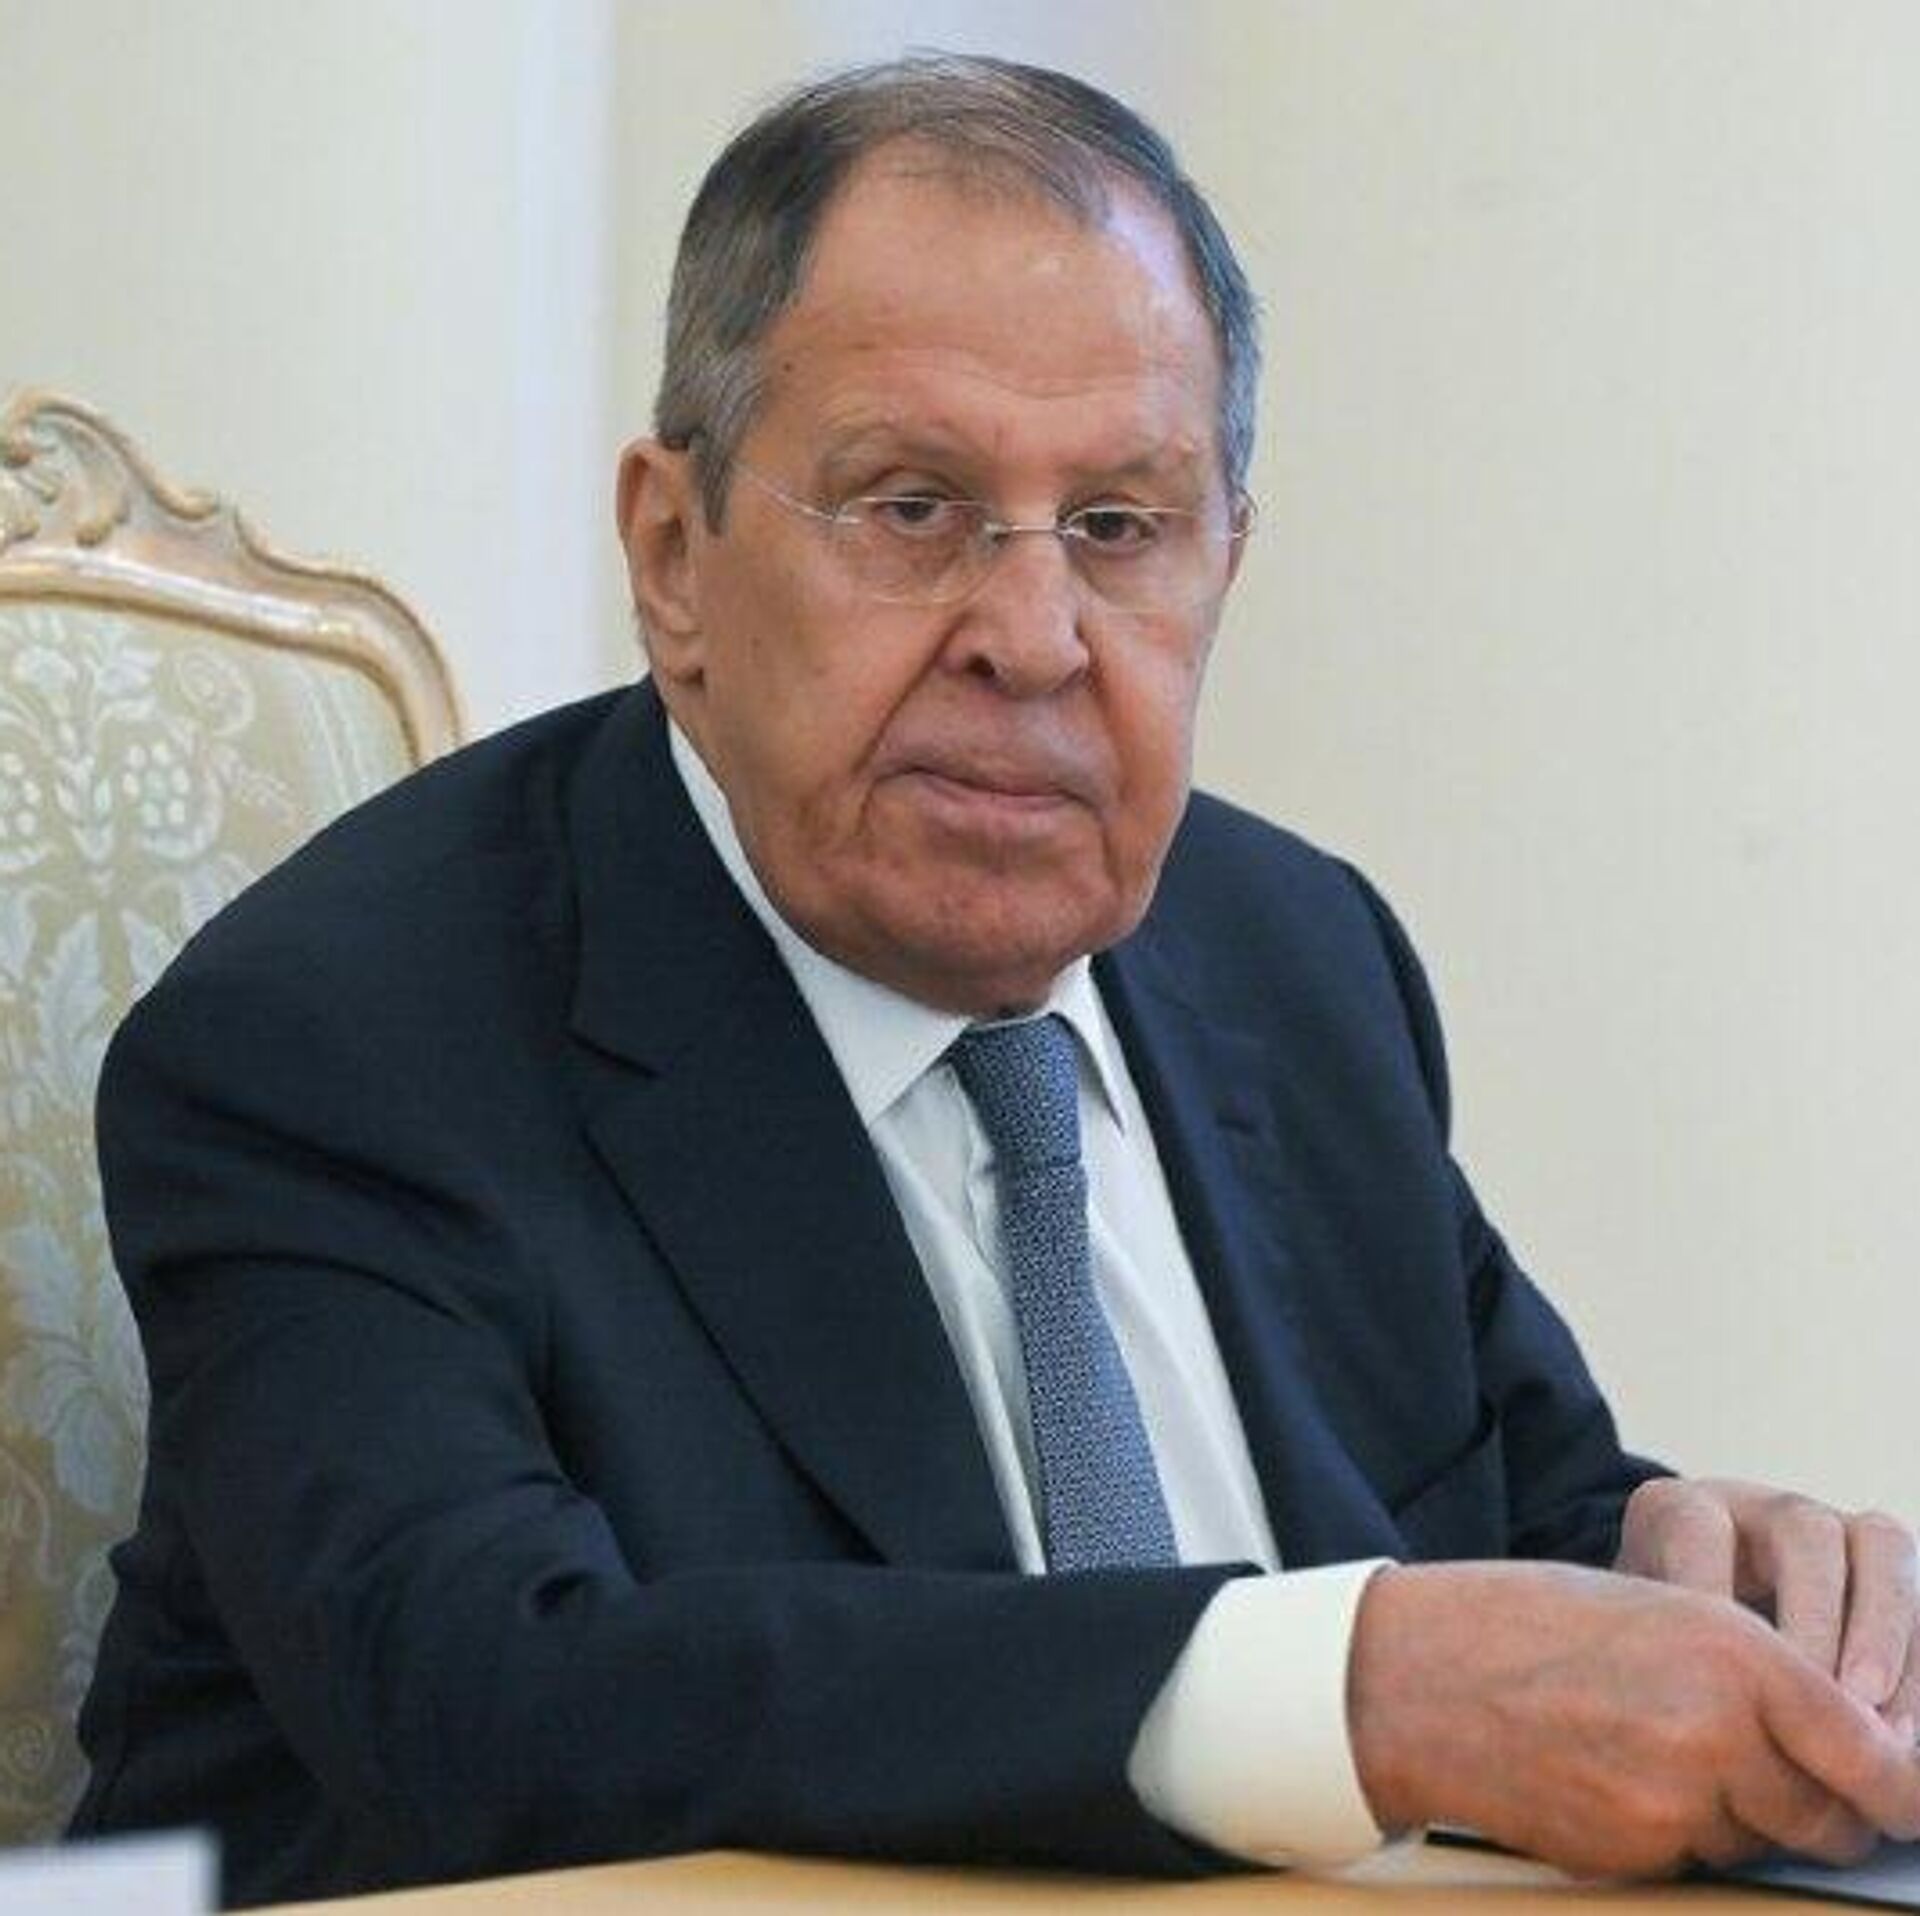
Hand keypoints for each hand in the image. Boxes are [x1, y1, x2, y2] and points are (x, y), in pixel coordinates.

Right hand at [1347, 1561, 1919, 1875]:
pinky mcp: (1635, 1854)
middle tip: (1793, 1785)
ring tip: (1664, 1755)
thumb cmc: (1530, 1623)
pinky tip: (1622, 1780)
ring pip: (1761, 1841)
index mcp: (1734, 1651)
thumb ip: (1753, 1671)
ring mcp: (1675, 1803)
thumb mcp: (1659, 1607)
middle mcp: (1718, 1731)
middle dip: (1827, 1811)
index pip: (1873, 1755)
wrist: (1419, 1676)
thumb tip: (1843, 1739)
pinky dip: (1680, 1834)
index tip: (1905, 1795)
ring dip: (1742, 1817)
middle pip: (1830, 1817)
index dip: (1902, 1786)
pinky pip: (1695, 1861)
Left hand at [1616, 1478, 1919, 1735]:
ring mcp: (1834, 1531)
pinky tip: (1898, 1731)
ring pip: (1879, 1549)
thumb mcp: (1638, 1635)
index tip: (1718, 1666)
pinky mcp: (1886, 1571)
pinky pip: (1919, 1597)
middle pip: (1803, 1531)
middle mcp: (1763, 1509)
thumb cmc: (1661, 1642)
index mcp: (1684, 1509)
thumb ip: (1654, 1653)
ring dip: (1882, 1635)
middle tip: (1819, 1695)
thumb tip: (1688, 1706)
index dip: (1712, 1591)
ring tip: (1869, 1718)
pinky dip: (1914, 1663)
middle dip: (1817, 1616)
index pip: (1695, 1529)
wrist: (1696, 1628)